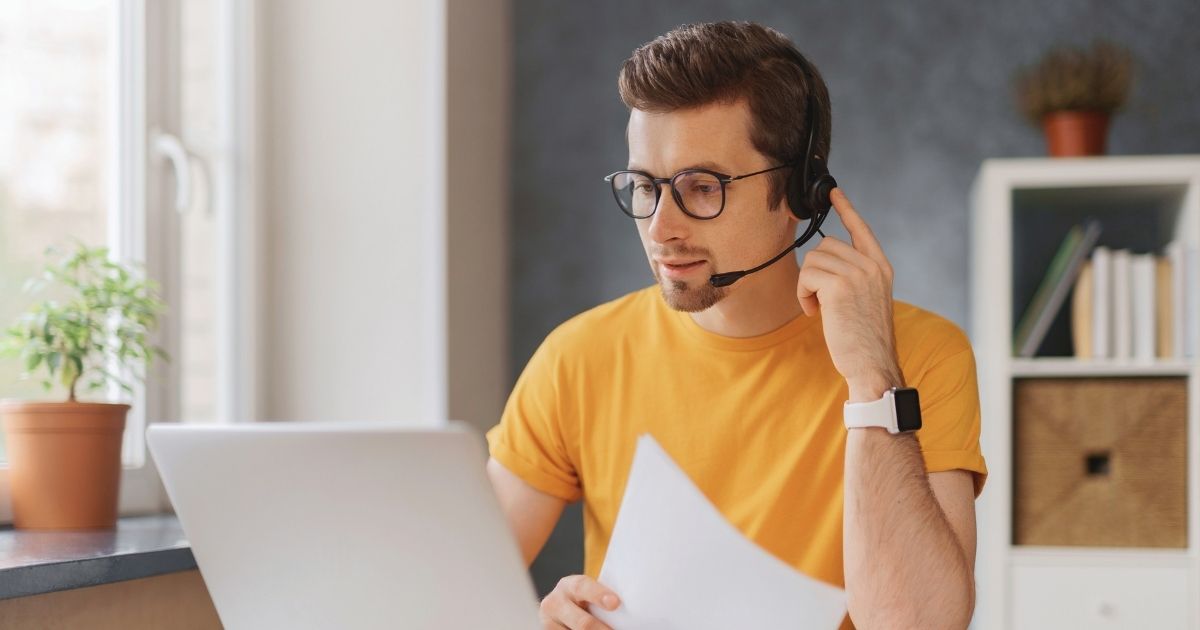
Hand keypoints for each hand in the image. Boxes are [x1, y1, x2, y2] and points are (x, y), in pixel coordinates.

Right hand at [539, 575, 620, 628]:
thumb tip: (622, 610)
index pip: (583, 587)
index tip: (615, 603)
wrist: (559, 611)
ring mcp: (547, 623)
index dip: (599, 594)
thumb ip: (601, 600)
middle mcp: (554, 603)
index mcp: (568, 586)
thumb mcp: (587, 595)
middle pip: (582, 622)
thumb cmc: (582, 603)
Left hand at [796, 188, 902, 400]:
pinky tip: (814, 313)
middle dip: (814, 271)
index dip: (846, 209)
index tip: (834, 192)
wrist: (872, 364)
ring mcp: (858, 273)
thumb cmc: (864, 340)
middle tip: (819, 300)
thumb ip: (854, 278)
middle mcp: (872, 266)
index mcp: (881, 268)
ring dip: (807, 286)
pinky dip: (803, 295)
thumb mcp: (866, 302)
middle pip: (825, 245)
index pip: (861, 229)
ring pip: (813, 259)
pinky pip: (806, 275)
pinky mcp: (840, 285)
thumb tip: (825, 262)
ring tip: (819, 309)